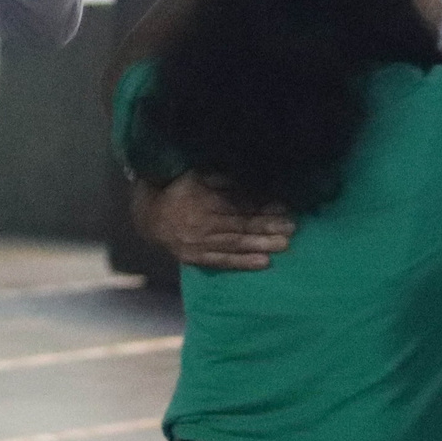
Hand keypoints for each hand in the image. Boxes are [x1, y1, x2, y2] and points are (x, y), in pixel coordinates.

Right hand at [137, 172, 293, 270]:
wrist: (149, 219)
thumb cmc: (178, 193)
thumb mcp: (196, 177)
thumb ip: (222, 180)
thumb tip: (251, 181)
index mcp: (204, 201)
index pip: (239, 205)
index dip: (263, 207)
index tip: (284, 207)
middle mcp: (203, 223)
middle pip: (241, 225)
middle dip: (268, 226)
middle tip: (291, 227)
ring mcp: (200, 244)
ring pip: (235, 244)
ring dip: (261, 244)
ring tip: (284, 244)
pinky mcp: (197, 258)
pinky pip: (222, 261)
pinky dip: (243, 262)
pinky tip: (264, 263)